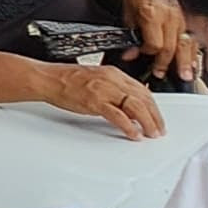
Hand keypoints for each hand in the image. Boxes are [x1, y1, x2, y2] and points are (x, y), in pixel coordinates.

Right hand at [35, 61, 164, 139]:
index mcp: (114, 73)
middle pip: (143, 99)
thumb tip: (129, 107)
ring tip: (151, 133)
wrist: (49, 79)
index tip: (157, 118)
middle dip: (155, 116)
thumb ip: (115, 90)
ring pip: (135, 107)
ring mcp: (104, 90)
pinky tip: (133, 134)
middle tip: (159, 129)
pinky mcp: (95, 102)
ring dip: (147, 123)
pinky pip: (118, 116)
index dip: (154, 106)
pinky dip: (129, 126)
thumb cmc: (68, 79)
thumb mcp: (97, 79)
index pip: (143, 90)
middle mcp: (112, 80)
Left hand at [115, 0, 195, 83]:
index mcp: (153, 14)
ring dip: (185, 62)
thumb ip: (130, 36)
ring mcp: (180, 18)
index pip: (155, 43)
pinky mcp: (186, 20)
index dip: (148, 53)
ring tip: (185, 75)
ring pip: (186, 44)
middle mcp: (170, 17)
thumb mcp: (127, 17)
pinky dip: (192, 53)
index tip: (142, 56)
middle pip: (172, 46)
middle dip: (166, 63)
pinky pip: (191, 39)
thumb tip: (129, 55)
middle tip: (159, 75)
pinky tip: (192, 64)